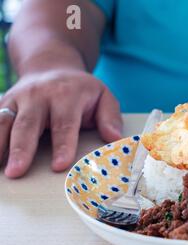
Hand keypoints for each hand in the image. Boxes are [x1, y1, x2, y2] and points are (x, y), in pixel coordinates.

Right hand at [0, 69, 122, 177]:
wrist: (51, 66)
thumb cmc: (80, 89)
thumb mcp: (103, 96)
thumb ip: (110, 117)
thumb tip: (114, 137)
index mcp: (66, 95)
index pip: (64, 123)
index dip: (62, 145)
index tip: (59, 165)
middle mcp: (38, 95)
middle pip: (28, 124)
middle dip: (21, 149)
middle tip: (16, 172)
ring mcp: (17, 98)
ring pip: (3, 122)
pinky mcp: (2, 103)